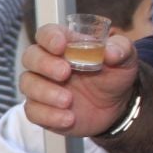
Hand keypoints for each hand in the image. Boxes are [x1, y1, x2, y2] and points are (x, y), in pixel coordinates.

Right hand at [20, 24, 138, 136]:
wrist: (116, 107)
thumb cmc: (114, 76)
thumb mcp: (125, 59)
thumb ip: (120, 50)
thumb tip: (111, 52)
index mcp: (64, 44)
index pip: (46, 33)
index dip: (49, 38)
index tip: (61, 46)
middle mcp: (47, 63)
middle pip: (30, 57)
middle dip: (44, 64)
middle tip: (65, 73)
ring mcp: (42, 87)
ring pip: (27, 84)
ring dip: (45, 92)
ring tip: (68, 100)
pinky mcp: (41, 109)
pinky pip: (33, 111)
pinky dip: (49, 115)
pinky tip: (68, 118)